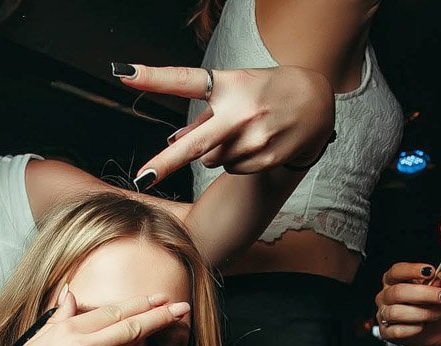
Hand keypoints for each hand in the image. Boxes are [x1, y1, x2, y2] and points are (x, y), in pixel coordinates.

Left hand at [115, 63, 333, 185]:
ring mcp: (254, 138)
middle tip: (143, 177)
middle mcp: (240, 112)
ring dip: (217, 151)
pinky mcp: (265, 159)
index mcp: (228, 85)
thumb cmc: (267, 92)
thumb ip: (202, 116)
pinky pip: (231, 168)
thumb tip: (173, 141)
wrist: (318, 103)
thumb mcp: (236, 90)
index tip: (122, 72)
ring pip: (211, 160)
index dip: (152, 77)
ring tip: (244, 130)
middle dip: (166, 161)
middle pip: (195, 144)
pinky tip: (255, 143)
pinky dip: (236, 160)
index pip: (184, 80)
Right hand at [376, 264, 440, 345]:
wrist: (439, 328)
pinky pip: (396, 330)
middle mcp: (386, 295)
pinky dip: (413, 329)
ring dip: (421, 313)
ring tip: (437, 314)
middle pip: (397, 292)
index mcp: (395, 280)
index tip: (430, 271)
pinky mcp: (386, 332)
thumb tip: (435, 280)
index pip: (397, 271)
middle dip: (423, 294)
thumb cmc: (438, 304)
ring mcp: (384, 314)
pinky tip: (422, 326)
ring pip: (396, 312)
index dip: (412, 270)